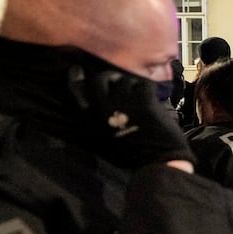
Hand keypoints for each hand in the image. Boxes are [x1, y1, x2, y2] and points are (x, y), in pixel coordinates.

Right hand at [69, 62, 193, 167]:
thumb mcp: (103, 137)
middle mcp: (104, 108)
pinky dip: (148, 89)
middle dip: (109, 77)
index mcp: (91, 119)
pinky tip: (150, 98)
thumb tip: (92, 101)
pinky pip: (144, 84)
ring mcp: (125, 103)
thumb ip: (95, 119)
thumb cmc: (130, 154)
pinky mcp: (144, 102)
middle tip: (118, 82)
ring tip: (137, 95)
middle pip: (101, 78)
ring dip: (132, 86)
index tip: (78, 70)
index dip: (76, 77)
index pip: (76, 90)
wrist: (156, 163)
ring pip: (126, 80)